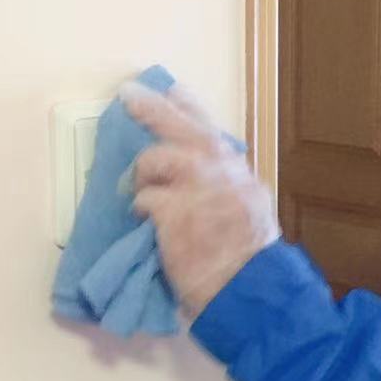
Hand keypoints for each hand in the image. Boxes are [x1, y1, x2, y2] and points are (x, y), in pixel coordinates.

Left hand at [120, 81, 280, 316]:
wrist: (252, 290)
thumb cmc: (251, 263)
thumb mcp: (251, 214)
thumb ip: (226, 190)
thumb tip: (197, 178)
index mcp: (239, 174)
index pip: (212, 130)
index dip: (188, 107)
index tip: (170, 90)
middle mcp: (222, 172)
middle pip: (183, 128)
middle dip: (153, 108)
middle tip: (128, 94)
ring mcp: (198, 189)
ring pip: (156, 159)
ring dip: (143, 174)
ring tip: (139, 190)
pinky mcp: (174, 212)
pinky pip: (145, 198)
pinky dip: (140, 208)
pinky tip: (145, 222)